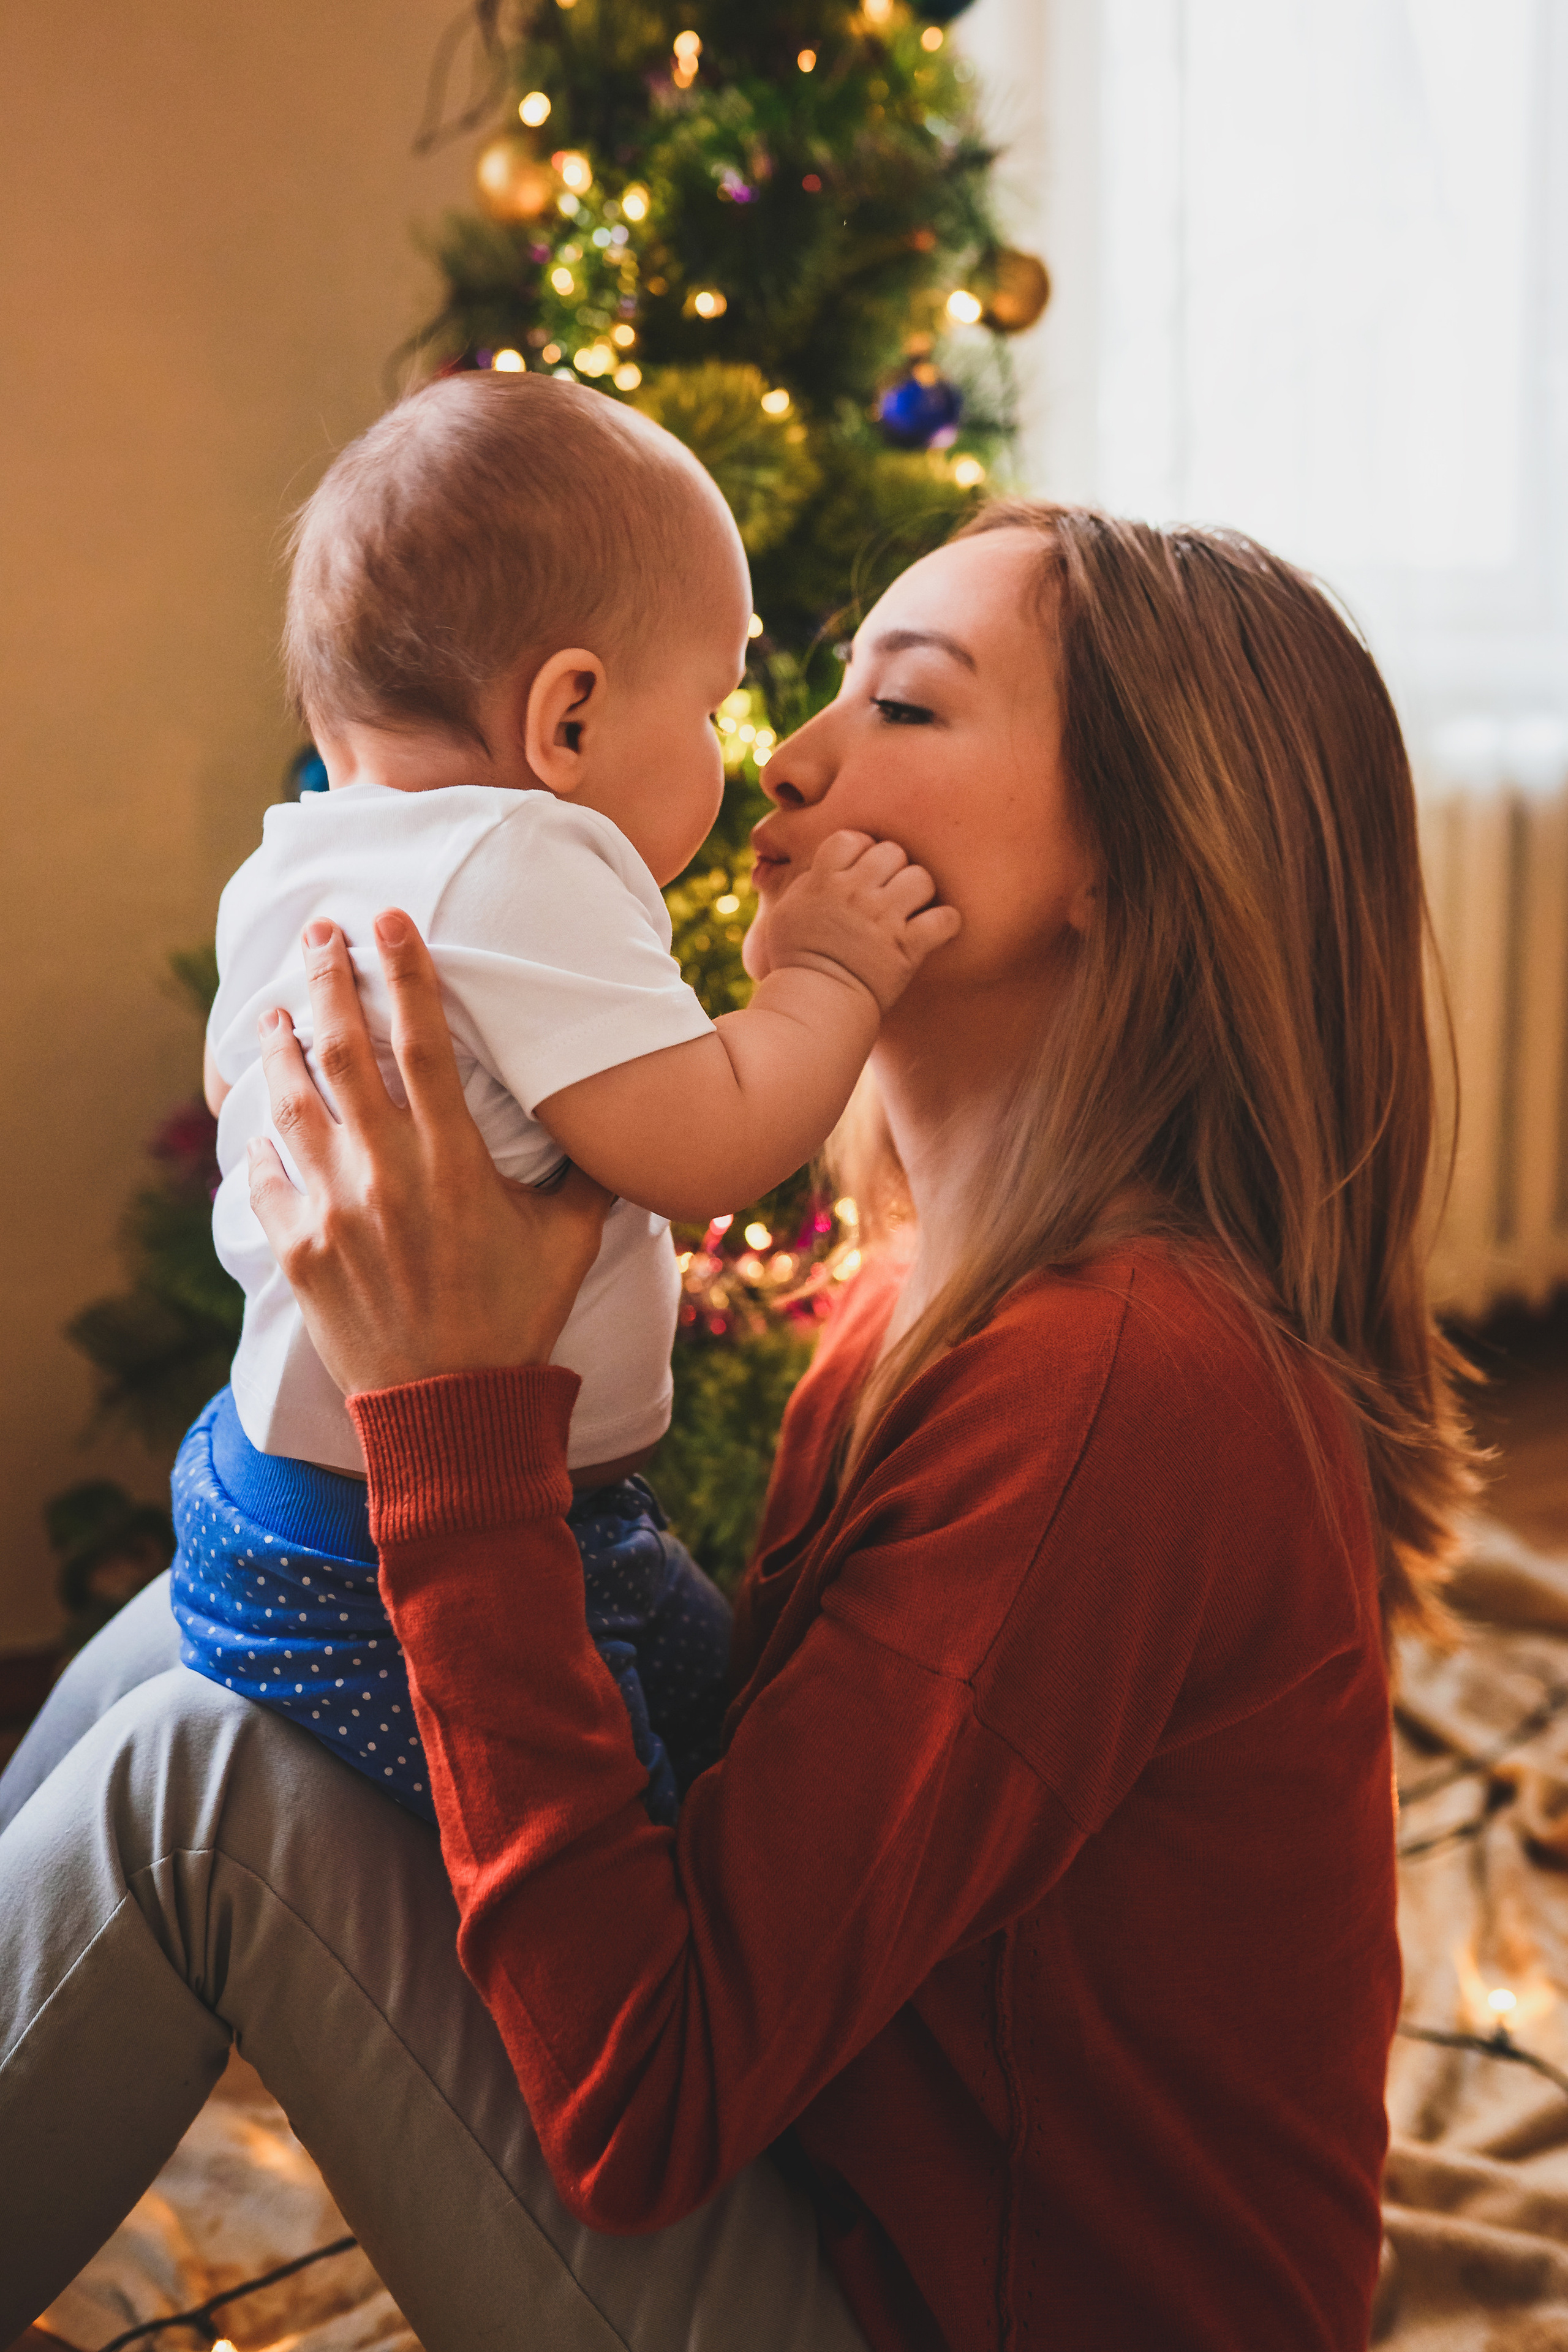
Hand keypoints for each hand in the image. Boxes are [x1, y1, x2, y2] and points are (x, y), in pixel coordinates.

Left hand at [247, 912, 612, 1395]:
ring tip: (272, 1010)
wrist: (453, 1410)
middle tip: (317, 934)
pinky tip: (256, 1116)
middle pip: (345, 1051)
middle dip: (327, 981)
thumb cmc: (518, 1321)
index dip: (403, 971)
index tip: (387, 919)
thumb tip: (616, 1125)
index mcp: (454, 1160)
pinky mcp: (299, 1252)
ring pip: (293, 1103)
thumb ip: (589, 1175)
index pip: (421, 1040)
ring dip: (280, 1047)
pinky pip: (265, 1179)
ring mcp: (335, 1211)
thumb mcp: (570, 1242)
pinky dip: (258, 1143)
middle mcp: (388, 1172)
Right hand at [743, 829, 960, 1011]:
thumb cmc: (796, 960)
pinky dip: (945, 924)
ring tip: (911, 909)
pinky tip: (935, 930)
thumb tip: (820, 866)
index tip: (862, 870)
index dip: (861, 850)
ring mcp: (883, 919)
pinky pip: (944, 919)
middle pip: (892, 852)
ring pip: (921, 879)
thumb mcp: (786, 913)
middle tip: (889, 891)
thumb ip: (806, 883)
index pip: (852, 839)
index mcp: (824, 881)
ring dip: (920, 892)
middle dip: (894, 869)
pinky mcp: (907, 947)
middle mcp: (855, 894)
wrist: (814, 1004)